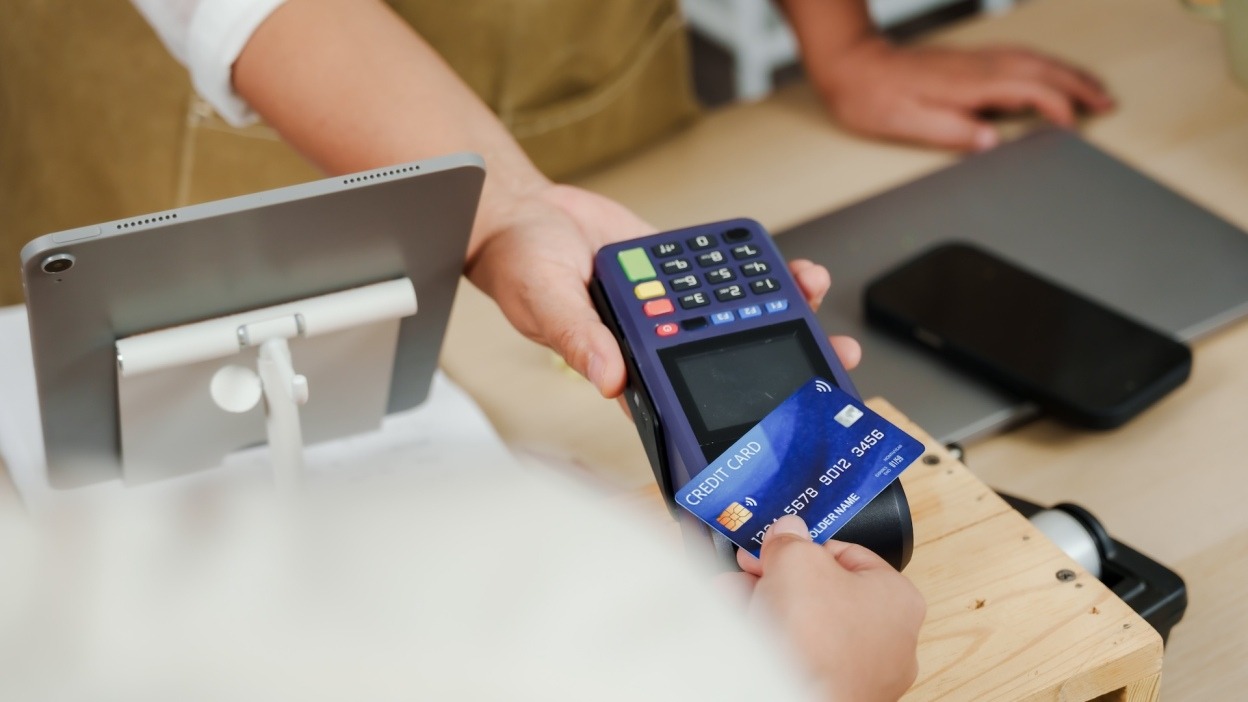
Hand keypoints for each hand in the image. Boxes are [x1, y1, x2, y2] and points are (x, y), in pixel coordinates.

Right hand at [465, 183, 852, 397]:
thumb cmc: (520, 265)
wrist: (522, 213)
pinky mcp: (679, 270)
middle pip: (725, 360)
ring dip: (780, 310)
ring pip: (734, 315)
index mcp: (626, 364)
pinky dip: (759, 271)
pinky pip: (726, 274)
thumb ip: (579, 338)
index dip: (731, 414)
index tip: (777, 420)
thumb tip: (608, 377)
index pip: (683, 399)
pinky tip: (790, 270)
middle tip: (830, 363)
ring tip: (816, 300)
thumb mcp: (545, 301)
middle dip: (779, 362)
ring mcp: (671, 306)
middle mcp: (655, 340)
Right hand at [735, 515, 925, 701]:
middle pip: (823, 591)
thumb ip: (791, 538)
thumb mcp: (795, 558)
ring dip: (768, 605)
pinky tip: (743, 626)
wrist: (798, 696)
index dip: (805, 546)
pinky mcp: (835, 690)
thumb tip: (787, 531)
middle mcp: (890, 638)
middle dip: (778, 578)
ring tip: (734, 596)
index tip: (778, 546)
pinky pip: (801, 653)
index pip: (848, 555)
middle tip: (752, 570)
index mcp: (898, 598)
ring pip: (808, 625)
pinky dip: (772, 638)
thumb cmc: (816, 636)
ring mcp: (863, 670)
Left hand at [814, 39, 1113, 150]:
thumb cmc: (872, 97)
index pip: (1029, 90)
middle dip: (1080, 85)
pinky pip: (1020, 58)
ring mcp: (975, 60)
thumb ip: (950, 131)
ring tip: (1093, 89)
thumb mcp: (905, 123)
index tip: (1073, 128)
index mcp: (968, 84)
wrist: (852, 65)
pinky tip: (1051, 76)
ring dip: (1068, 73)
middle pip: (1043, 69)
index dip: (1058, 108)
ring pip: (1035, 60)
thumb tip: (989, 141)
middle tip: (1108, 101)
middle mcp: (978, 66)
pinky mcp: (969, 60)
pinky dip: (1045, 67)